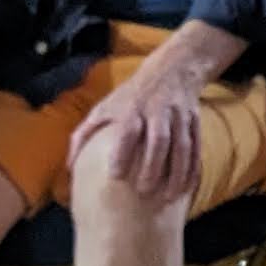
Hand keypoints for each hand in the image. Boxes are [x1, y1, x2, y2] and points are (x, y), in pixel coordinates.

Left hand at [78, 70, 205, 205]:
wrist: (172, 69)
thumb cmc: (131, 95)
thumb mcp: (104, 106)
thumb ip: (84, 134)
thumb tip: (69, 166)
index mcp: (133, 107)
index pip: (128, 130)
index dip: (122, 152)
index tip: (115, 175)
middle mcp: (158, 111)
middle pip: (159, 140)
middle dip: (153, 167)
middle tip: (143, 191)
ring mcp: (179, 116)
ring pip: (182, 146)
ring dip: (176, 173)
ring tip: (167, 197)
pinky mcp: (194, 122)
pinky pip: (196, 148)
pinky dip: (193, 169)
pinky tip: (186, 189)